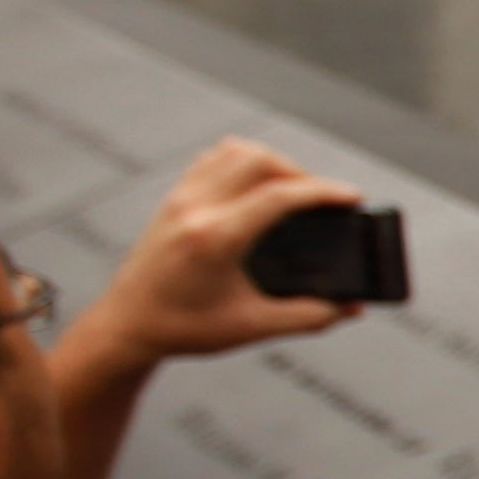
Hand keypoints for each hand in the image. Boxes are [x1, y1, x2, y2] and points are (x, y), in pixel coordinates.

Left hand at [67, 140, 366, 370]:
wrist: (127, 325)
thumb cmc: (183, 328)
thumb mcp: (251, 326)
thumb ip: (307, 316)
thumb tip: (351, 308)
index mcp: (215, 237)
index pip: (278, 195)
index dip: (323, 192)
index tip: (351, 197)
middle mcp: (195, 208)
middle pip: (259, 159)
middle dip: (299, 173)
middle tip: (320, 200)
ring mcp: (180, 198)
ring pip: (235, 150)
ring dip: (270, 161)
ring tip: (290, 190)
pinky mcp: (173, 198)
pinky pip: (212, 158)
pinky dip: (242, 161)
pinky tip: (255, 187)